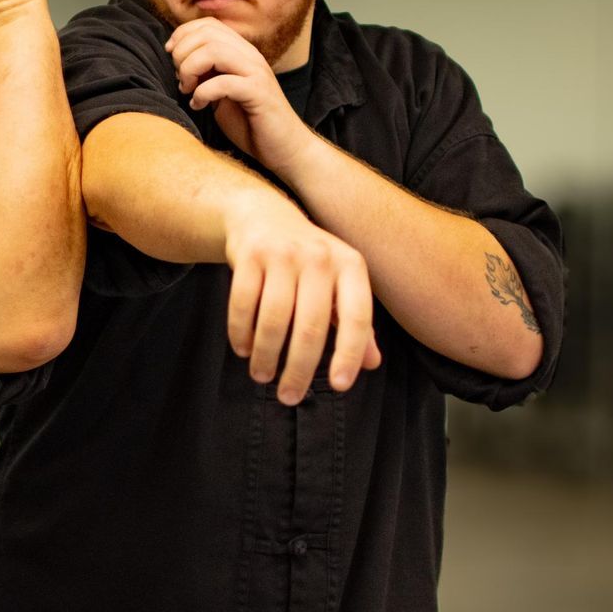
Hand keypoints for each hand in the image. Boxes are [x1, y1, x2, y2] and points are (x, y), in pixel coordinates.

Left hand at [168, 18, 311, 171]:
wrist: (284, 148)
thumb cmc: (249, 121)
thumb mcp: (220, 92)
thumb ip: (205, 73)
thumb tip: (177, 60)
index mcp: (241, 52)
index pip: (208, 24)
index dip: (183, 35)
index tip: (171, 55)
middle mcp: (250, 56)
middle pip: (207, 34)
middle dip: (182, 54)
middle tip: (181, 79)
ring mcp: (256, 73)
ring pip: (214, 51)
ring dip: (190, 69)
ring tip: (187, 90)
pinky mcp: (259, 93)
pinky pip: (223, 82)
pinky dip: (202, 93)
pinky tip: (199, 106)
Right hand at [223, 192, 381, 402]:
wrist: (263, 215)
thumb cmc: (308, 261)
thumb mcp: (338, 283)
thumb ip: (353, 321)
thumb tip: (371, 364)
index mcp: (350, 266)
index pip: (357, 318)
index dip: (349, 354)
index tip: (339, 386)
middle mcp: (320, 257)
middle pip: (310, 326)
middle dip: (298, 369)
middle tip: (289, 396)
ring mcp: (283, 253)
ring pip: (273, 319)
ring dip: (265, 356)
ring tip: (262, 376)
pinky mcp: (249, 254)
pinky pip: (242, 303)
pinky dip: (241, 332)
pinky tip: (243, 350)